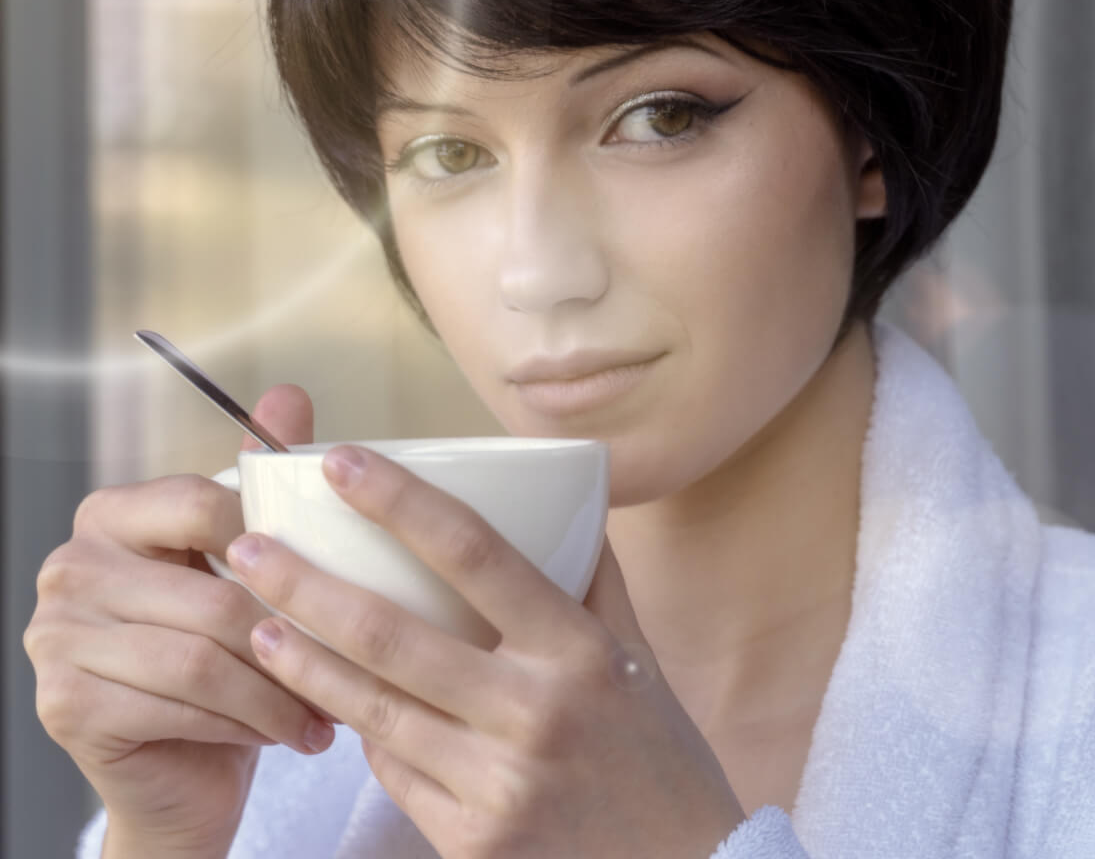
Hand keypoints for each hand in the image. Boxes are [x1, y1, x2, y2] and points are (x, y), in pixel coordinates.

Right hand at [22, 385, 338, 853]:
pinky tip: (290, 733)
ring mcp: (56, 638)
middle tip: (354, 664)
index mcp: (112, 516)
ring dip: (280, 690)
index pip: (203, 502)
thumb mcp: (244, 566)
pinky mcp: (66, 704)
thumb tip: (288, 395)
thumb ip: (257, 481)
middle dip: (295, 637)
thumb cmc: (223, 657)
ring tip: (332, 707)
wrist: (182, 769)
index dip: (277, 542)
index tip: (330, 579)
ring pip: (202, 657)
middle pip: (212, 593)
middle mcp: (71, 568)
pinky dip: (248, 723)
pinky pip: (181, 707)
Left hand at [224, 444, 747, 858]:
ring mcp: (496, 782)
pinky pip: (395, 774)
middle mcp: (534, 710)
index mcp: (577, 649)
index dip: (401, 503)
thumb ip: (594, 583)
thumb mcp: (639, 659)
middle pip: (392, 636)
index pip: (476, 553)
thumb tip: (566, 501)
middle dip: (306, 586)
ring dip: (304, 665)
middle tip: (247, 548)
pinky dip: (365, 734)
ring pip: (374, 710)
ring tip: (258, 624)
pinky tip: (335, 706)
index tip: (342, 463)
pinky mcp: (470, 840)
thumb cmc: (657, 755)